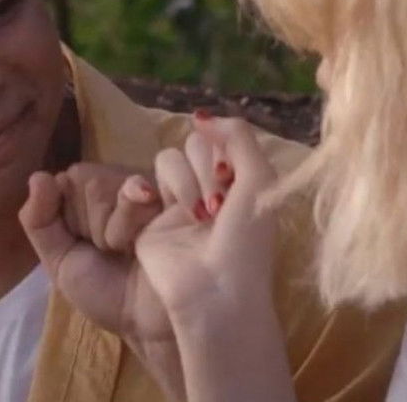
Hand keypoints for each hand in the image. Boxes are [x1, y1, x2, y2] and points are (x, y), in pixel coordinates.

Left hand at [18, 162, 168, 340]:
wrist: (155, 324)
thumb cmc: (111, 294)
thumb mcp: (61, 263)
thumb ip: (40, 220)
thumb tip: (39, 175)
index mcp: (95, 197)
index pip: (65, 180)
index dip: (70, 218)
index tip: (89, 247)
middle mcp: (123, 183)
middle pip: (86, 179)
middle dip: (93, 224)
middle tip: (115, 251)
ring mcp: (152, 184)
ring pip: (110, 183)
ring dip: (116, 226)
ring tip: (135, 249)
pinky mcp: (176, 190)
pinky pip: (139, 186)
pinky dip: (134, 212)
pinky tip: (149, 234)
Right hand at [135, 114, 294, 401]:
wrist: (216, 291)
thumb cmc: (246, 238)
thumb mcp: (260, 178)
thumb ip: (238, 135)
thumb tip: (202, 115)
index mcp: (239, 183)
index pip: (222, 140)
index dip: (226, 151)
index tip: (233, 179)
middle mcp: (208, 190)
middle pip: (195, 145)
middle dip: (206, 167)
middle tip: (218, 202)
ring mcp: (177, 203)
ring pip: (169, 158)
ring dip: (188, 181)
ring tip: (200, 215)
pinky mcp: (149, 219)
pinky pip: (147, 181)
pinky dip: (169, 191)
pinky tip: (182, 215)